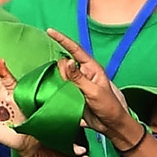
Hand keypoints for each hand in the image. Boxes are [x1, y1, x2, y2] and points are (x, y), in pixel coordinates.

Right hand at [49, 28, 139, 147]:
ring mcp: (76, 84)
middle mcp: (82, 74)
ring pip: (59, 76)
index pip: (75, 50)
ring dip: (53, 79)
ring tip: (49, 85)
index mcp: (91, 68)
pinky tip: (46, 92)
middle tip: (59, 81)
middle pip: (64, 64)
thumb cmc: (108, 106)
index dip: (62, 40)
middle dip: (57, 67)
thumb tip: (65, 61)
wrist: (110, 125)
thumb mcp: (93, 91)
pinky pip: (58, 88)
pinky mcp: (70, 95)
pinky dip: (51, 88)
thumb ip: (78, 77)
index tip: (50, 31)